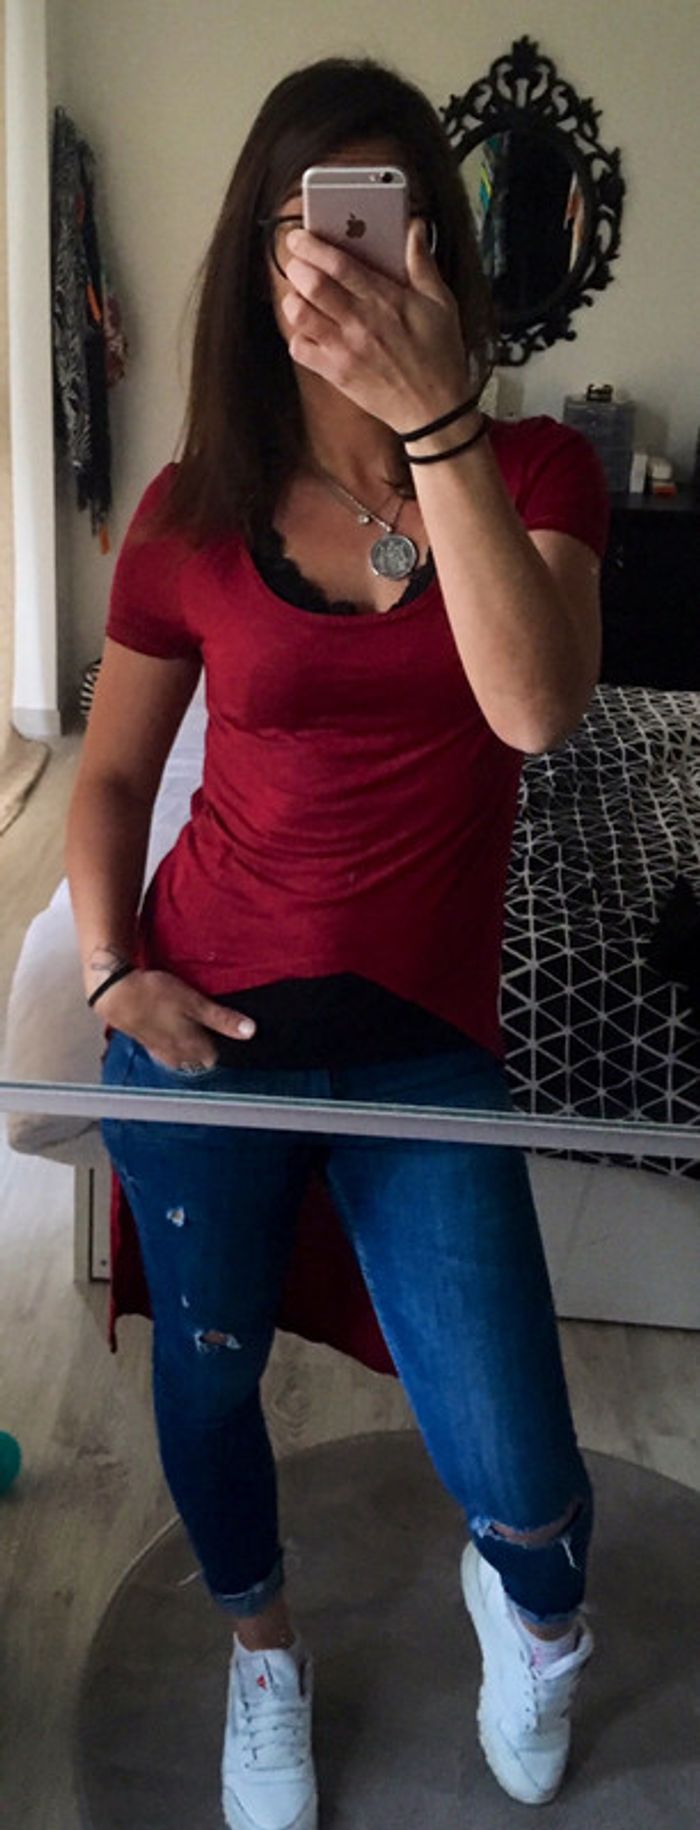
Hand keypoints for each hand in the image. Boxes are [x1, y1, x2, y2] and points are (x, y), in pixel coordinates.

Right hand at [94, 969, 255, 1068]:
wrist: (117, 994)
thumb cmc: (157, 996)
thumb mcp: (195, 1003)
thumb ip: (222, 1019)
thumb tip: (250, 1031)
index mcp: (191, 1046)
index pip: (213, 1057)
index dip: (221, 1045)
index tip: (227, 1035)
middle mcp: (176, 1053)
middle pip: (197, 1060)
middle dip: (206, 1051)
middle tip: (213, 1033)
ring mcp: (159, 1049)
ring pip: (180, 1057)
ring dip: (188, 1050)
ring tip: (193, 1035)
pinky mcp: (145, 1041)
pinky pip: (164, 1051)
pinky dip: (171, 1045)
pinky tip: (170, 1035)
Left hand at [281, 218, 470, 433]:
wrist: (434, 410)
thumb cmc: (440, 356)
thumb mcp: (441, 303)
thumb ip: (422, 263)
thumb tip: (414, 228)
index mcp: (385, 299)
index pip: (339, 264)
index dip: (312, 245)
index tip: (298, 237)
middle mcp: (360, 323)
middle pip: (312, 285)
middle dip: (298, 268)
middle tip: (297, 264)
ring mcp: (345, 350)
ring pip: (300, 315)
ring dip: (294, 300)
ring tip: (301, 296)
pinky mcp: (336, 374)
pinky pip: (300, 349)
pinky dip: (297, 336)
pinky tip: (309, 330)